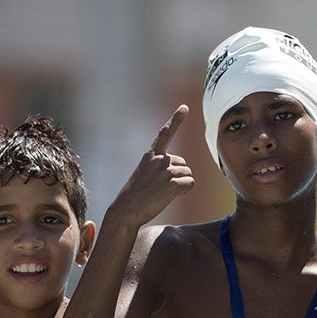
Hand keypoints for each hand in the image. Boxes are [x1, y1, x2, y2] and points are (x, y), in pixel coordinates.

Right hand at [106, 106, 193, 229]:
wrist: (126, 210)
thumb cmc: (136, 194)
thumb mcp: (145, 173)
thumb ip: (160, 165)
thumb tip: (181, 168)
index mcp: (151, 155)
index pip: (165, 133)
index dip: (176, 119)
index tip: (185, 107)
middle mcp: (160, 159)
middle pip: (183, 164)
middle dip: (177, 175)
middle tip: (160, 187)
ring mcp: (166, 171)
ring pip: (188, 174)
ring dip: (180, 185)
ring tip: (162, 192)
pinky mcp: (173, 184)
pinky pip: (190, 184)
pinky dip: (184, 191)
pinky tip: (170, 196)